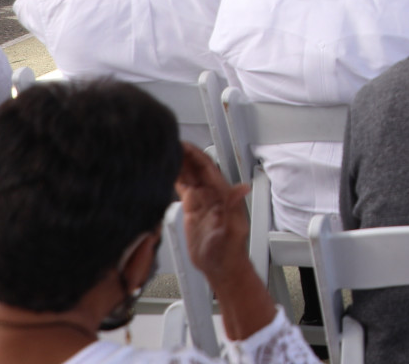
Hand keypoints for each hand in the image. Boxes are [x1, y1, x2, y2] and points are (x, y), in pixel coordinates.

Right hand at [177, 145, 252, 278]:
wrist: (220, 266)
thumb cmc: (230, 250)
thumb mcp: (232, 229)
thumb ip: (234, 208)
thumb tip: (243, 188)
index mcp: (222, 194)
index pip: (208, 168)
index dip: (196, 155)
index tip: (184, 145)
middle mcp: (212, 194)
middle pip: (197, 168)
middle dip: (185, 154)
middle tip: (169, 142)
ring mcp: (201, 201)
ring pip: (189, 176)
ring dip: (179, 163)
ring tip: (165, 151)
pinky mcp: (192, 209)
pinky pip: (183, 188)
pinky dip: (175, 178)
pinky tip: (167, 170)